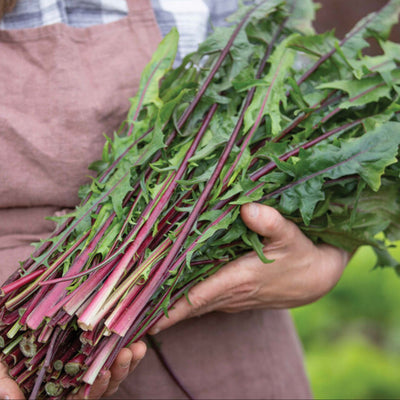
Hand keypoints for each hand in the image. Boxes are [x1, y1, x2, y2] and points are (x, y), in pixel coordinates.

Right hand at [0, 341, 145, 399]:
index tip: (102, 375)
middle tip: (127, 354)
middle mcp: (74, 378)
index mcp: (56, 387)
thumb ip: (2, 382)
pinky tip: (139, 335)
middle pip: (101, 385)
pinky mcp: (95, 341)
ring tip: (137, 346)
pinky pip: (115, 348)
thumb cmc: (6, 347)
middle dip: (117, 372)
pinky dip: (128, 343)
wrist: (9, 325)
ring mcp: (86, 360)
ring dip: (128, 360)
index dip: (91, 390)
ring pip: (113, 368)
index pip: (78, 396)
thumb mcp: (1, 363)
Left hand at [149, 203, 349, 332]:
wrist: (315, 279)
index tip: (143, 316)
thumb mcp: (290, 235)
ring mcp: (232, 298)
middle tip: (129, 309)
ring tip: (141, 303)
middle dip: (160, 309)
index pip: (196, 297)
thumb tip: (247, 208)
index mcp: (239, 279)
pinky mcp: (235, 296)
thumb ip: (270, 223)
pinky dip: (185, 301)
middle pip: (188, 306)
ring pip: (194, 305)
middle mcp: (231, 294)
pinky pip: (204, 301)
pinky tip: (170, 292)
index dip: (169, 307)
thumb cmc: (301, 255)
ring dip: (169, 306)